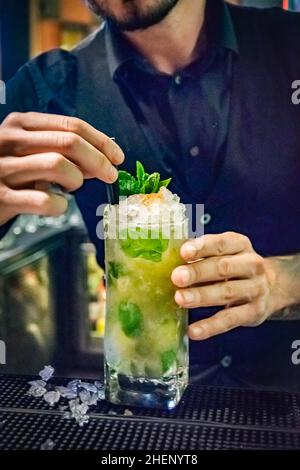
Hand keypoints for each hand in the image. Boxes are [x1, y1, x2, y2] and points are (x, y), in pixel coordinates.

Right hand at [0, 112, 123, 224]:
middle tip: (110, 176)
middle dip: (99, 160)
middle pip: (69, 142)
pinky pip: (43, 200)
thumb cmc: (8, 170)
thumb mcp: (29, 151)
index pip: (71, 125)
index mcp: (20, 124)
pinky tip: (57, 206)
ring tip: (73, 188)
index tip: (118, 157)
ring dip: (76, 180)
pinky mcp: (0, 197)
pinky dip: (59, 206)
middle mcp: (9, 140)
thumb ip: (61, 150)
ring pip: (58, 165)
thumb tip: (104, 158)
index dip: (101, 141)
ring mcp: (2, 168)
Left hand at [171, 232, 278, 340]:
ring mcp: (255, 289)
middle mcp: (251, 265)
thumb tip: (169, 262)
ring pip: (226, 293)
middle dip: (198, 273)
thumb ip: (202, 256)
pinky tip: (193, 331)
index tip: (184, 252)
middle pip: (223, 268)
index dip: (203, 247)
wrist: (273, 287)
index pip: (222, 243)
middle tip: (176, 278)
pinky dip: (211, 326)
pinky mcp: (253, 312)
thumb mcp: (224, 254)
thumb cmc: (235, 267)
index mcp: (240, 245)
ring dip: (202, 296)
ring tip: (180, 299)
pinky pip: (230, 320)